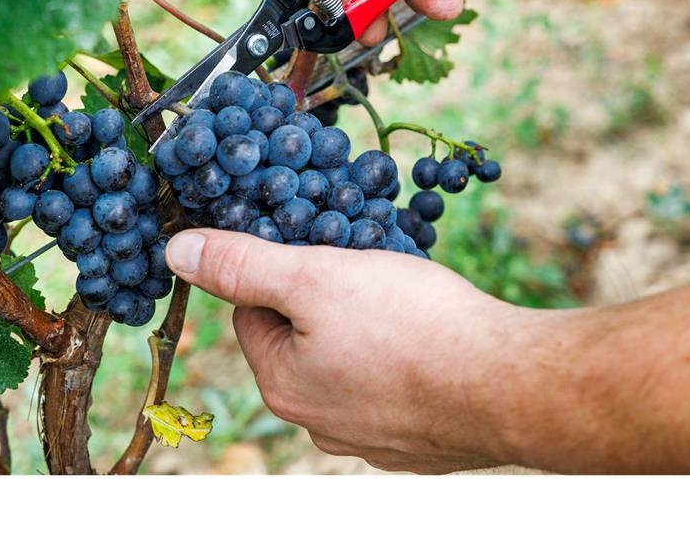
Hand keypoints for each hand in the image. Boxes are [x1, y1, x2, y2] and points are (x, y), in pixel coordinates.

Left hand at [164, 228, 541, 471]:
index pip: (252, 311)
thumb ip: (243, 264)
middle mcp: (319, 423)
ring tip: (407, 301)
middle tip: (369, 269)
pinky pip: (397, 385)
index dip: (283, 269)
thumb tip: (177, 252)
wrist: (513, 387)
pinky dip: (408, 358)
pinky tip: (434, 337)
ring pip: (351, 360)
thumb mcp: (314, 277)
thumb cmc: (413, 327)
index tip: (321, 248)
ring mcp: (373, 439)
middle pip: (302, 337)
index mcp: (283, 384)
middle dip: (328, 297)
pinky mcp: (420, 442)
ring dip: (370, 326)